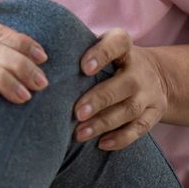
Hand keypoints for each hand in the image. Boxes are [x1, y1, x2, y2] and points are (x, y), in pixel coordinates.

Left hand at [71, 29, 170, 150]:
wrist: (154, 75)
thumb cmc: (110, 63)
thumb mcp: (100, 50)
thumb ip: (76, 53)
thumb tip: (34, 65)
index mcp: (125, 48)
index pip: (118, 43)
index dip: (102, 54)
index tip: (84, 68)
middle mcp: (140, 70)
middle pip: (126, 83)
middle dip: (100, 99)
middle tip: (76, 112)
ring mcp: (150, 93)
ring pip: (130, 109)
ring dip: (104, 122)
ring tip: (80, 133)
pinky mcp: (155, 113)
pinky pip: (140, 128)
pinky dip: (121, 138)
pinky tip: (101, 144)